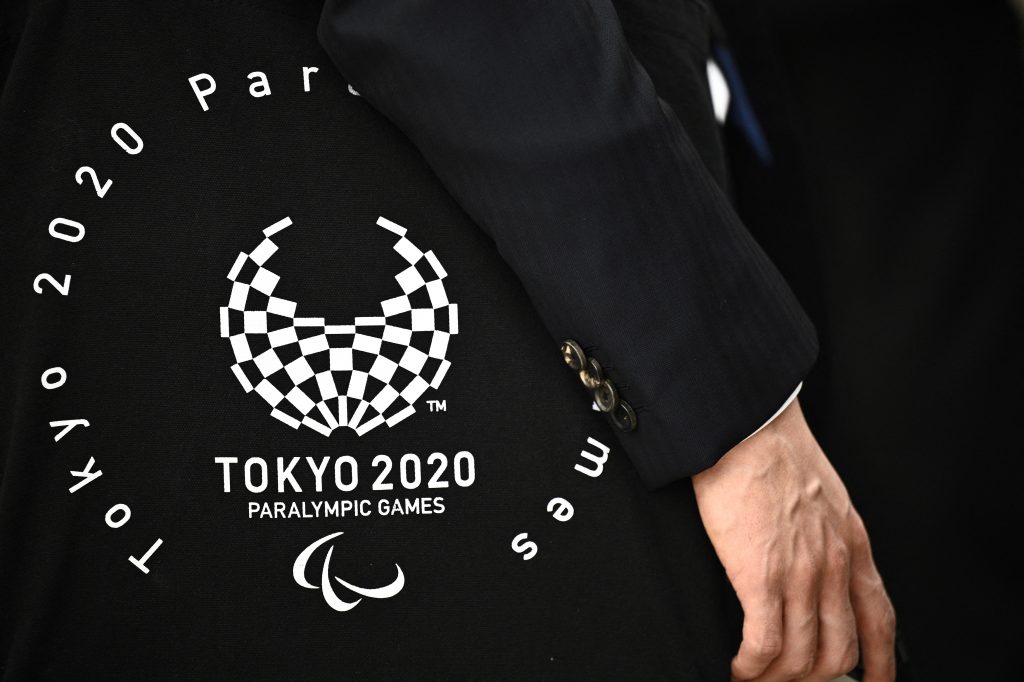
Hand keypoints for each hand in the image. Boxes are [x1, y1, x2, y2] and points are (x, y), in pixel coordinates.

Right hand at [692, 399, 895, 681]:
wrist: (746, 429)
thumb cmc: (772, 448)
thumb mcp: (822, 491)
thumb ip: (825, 528)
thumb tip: (807, 553)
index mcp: (851, 542)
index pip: (878, 618)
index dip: (878, 662)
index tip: (874, 681)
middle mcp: (833, 566)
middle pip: (839, 650)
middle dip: (816, 677)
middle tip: (792, 679)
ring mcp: (800, 576)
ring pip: (801, 657)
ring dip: (777, 677)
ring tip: (755, 676)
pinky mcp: (760, 578)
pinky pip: (763, 645)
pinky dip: (750, 667)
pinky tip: (737, 666)